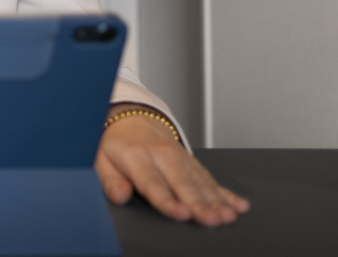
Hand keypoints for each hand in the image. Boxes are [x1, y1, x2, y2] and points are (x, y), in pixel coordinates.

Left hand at [96, 110, 249, 225]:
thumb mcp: (100, 158)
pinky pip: (210, 178)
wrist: (131, 118)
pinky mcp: (192, 162)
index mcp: (136, 156)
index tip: (181, 214)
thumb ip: (109, 179)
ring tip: (228, 215)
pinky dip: (225, 192)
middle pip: (183, 184)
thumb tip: (119, 196)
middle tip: (213, 219)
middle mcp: (162, 155)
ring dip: (217, 200)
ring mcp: (180, 158)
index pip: (153, 183)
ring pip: (200, 182)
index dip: (168, 201)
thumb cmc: (114, 143)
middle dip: (200, 203)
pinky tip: (238, 205)